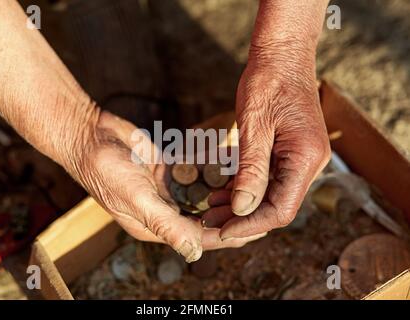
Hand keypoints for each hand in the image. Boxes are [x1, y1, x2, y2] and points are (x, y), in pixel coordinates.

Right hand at [64, 110, 264, 261]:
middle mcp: (164, 209)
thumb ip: (166, 224)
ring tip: (256, 186)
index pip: (200, 237)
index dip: (230, 234)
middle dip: (233, 214)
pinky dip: (212, 168)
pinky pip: (195, 170)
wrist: (87, 134)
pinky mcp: (168, 168)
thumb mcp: (135, 198)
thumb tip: (195, 254)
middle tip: (265, 207)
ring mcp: (166, 188)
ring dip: (226, 191)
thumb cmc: (105, 170)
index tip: (260, 229)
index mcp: (155, 226)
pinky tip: (233, 163)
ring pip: (204, 194)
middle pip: (206, 217)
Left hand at [205, 56, 330, 238]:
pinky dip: (245, 187)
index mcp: (305, 158)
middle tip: (208, 220)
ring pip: (271, 195)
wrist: (281, 57)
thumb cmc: (267, 82)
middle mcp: (309, 164)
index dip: (250, 224)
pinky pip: (269, 179)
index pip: (281, 209)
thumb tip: (242, 209)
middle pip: (276, 205)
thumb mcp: (254, 126)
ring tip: (209, 207)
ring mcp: (301, 159)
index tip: (221, 230)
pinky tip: (221, 190)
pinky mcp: (290, 153)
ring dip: (241, 204)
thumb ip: (251, 170)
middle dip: (242, 217)